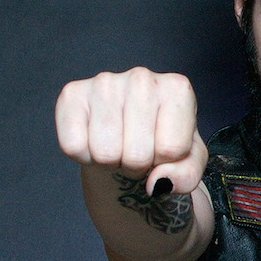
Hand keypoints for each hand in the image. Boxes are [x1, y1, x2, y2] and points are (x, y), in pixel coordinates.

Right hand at [55, 66, 207, 196]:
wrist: (130, 140)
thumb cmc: (163, 145)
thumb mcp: (188, 163)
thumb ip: (186, 176)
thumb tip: (157, 183)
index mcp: (177, 89)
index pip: (171, 149)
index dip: (166, 162)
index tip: (163, 150)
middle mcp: (142, 78)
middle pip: (137, 154)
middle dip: (138, 165)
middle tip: (139, 151)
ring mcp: (105, 82)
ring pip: (105, 153)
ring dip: (112, 162)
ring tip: (120, 145)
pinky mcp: (72, 94)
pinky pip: (73, 146)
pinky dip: (84, 156)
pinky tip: (96, 140)